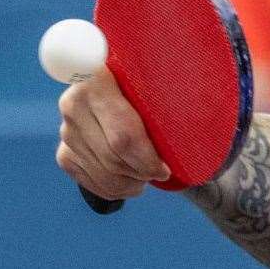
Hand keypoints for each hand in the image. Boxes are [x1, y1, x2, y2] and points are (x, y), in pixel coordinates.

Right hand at [55, 67, 169, 201]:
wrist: (130, 85)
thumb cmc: (158, 82)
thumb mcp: (170, 79)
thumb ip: (179, 93)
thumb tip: (204, 115)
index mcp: (97, 79)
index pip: (123, 137)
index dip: (147, 158)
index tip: (166, 169)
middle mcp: (74, 104)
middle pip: (114, 159)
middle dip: (143, 172)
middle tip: (163, 171)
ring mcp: (66, 131)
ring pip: (105, 174)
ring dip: (133, 182)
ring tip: (149, 175)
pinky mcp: (65, 154)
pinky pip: (92, 183)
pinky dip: (117, 189)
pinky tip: (132, 181)